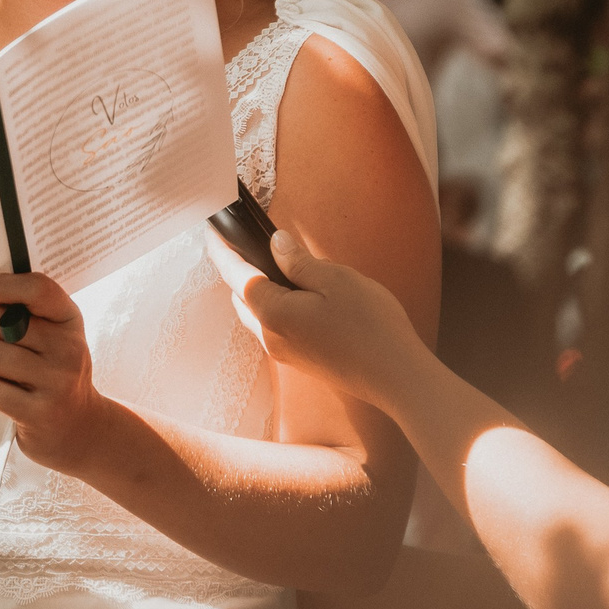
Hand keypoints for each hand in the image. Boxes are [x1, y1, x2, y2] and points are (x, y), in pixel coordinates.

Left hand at [0, 272, 114, 471]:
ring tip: (8, 377)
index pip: (37, 288)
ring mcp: (56, 382)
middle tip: (3, 348)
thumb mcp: (55, 336)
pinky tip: (10, 399)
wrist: (82, 430)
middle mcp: (68, 348)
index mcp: (70, 321)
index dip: (4, 286)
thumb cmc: (55, 374)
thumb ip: (28, 313)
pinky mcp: (39, 413)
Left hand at [219, 229, 427, 410]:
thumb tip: (275, 243)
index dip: (221, 248)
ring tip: (278, 265)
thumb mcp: (335, 279)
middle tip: (247, 242)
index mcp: (272, 313)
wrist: (396, 377)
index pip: (234, 273)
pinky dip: (276, 306)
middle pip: (242, 294)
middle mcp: (270, 336)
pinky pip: (275, 326)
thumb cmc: (371, 327)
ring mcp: (284, 352)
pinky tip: (300, 295)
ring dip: (259, 289)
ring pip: (257, 312)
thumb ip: (298, 261)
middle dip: (240, 268)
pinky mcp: (300, 360)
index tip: (212, 230)